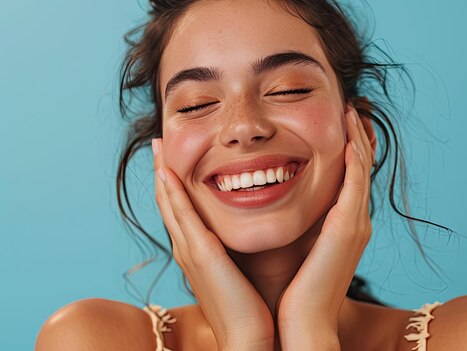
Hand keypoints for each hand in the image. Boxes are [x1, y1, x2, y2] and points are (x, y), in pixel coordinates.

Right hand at [152, 139, 274, 350]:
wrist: (251, 339)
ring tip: (159, 148)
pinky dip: (173, 192)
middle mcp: (189, 250)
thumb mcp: (245, 272)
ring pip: (171, 205)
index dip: (176, 186)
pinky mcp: (200, 255)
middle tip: (159, 145)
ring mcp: (191, 252)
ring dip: (164, 174)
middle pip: (171, 204)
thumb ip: (243, 251)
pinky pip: (182, 216)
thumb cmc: (255, 310)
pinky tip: (168, 170)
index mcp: (201, 254)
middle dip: (164, 173)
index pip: (184, 212)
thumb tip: (256, 233)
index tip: (175, 159)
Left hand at [276, 107, 373, 349]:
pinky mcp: (347, 228)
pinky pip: (354, 184)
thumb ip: (293, 225)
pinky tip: (347, 137)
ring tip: (350, 110)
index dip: (346, 148)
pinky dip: (354, 158)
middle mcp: (353, 222)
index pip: (348, 177)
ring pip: (360, 169)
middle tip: (351, 106)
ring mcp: (354, 224)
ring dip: (356, 137)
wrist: (300, 326)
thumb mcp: (295, 250)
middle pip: (359, 167)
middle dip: (356, 135)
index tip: (338, 123)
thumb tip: (271, 203)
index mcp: (340, 227)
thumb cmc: (290, 292)